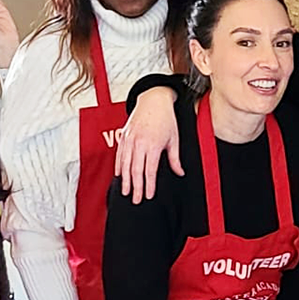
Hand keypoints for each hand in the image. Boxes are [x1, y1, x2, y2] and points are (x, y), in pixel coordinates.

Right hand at [114, 86, 183, 203]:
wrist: (154, 100)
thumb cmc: (166, 119)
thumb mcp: (174, 139)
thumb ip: (175, 158)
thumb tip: (180, 173)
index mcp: (153, 145)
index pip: (150, 170)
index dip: (149, 185)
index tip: (149, 195)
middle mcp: (140, 143)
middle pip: (136, 170)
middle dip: (136, 187)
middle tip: (136, 200)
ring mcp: (130, 139)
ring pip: (125, 164)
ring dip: (125, 180)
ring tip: (125, 191)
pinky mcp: (124, 136)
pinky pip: (119, 154)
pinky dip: (118, 166)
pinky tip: (119, 175)